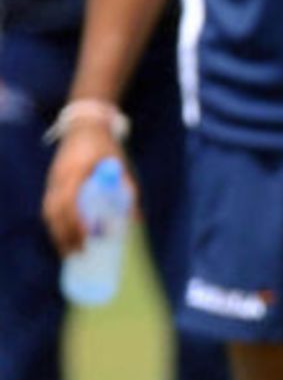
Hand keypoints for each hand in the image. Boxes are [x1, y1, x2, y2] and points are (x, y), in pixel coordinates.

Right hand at [43, 128, 130, 254]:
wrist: (85, 125)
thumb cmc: (106, 146)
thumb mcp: (120, 165)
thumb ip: (128, 190)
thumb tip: (136, 221)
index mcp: (76, 170)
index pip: (70, 201)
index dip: (77, 222)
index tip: (88, 239)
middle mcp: (60, 176)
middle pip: (55, 211)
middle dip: (65, 235)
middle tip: (78, 254)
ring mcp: (53, 179)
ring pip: (48, 211)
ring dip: (57, 233)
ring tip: (69, 252)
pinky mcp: (52, 182)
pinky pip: (49, 207)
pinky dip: (56, 224)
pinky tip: (64, 237)